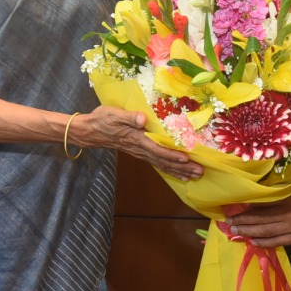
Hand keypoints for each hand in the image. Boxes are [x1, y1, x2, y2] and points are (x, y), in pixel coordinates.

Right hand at [75, 106, 202, 180]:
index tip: (186, 159)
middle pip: (164, 160)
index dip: (171, 154)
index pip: (156, 149)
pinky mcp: (140, 152)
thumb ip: (129, 117)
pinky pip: (158, 163)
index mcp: (137, 139)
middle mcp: (140, 149)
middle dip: (182, 167)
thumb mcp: (114, 114)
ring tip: (195, 176)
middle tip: (199, 172)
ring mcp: (141, 153)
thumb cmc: (103, 119)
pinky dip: (170, 169)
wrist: (91, 130)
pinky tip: (180, 175)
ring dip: (179, 170)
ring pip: (162, 164)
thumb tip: (143, 119)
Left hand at [224, 178, 290, 246]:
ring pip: (269, 234)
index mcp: (290, 202)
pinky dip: (266, 243)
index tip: (232, 211)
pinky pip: (280, 242)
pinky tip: (255, 242)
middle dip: (244, 224)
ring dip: (251, 234)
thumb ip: (284, 185)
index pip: (262, 209)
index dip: (246, 211)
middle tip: (228, 225)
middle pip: (262, 223)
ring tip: (237, 233)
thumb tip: (264, 186)